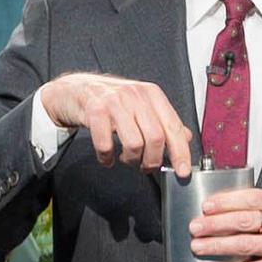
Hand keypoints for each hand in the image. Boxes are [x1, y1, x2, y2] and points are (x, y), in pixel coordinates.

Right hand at [36, 72, 194, 174]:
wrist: (75, 90)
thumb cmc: (111, 101)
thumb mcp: (141, 105)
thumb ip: (163, 120)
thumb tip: (186, 137)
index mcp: (152, 94)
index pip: (173, 127)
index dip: (181, 152)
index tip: (182, 171)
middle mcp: (136, 95)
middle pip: (156, 138)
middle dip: (152, 161)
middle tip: (145, 167)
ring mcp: (115, 102)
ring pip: (134, 144)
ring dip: (130, 160)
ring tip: (125, 159)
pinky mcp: (95, 112)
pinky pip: (106, 146)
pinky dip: (107, 158)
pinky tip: (107, 158)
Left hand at [193, 187, 261, 261]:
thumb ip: (258, 212)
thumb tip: (218, 213)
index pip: (252, 197)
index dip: (226, 201)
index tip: (206, 207)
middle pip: (245, 220)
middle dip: (215, 224)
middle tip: (196, 228)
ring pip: (245, 244)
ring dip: (217, 246)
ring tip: (199, 247)